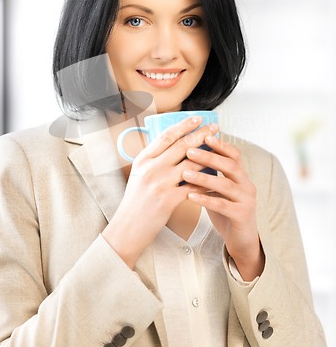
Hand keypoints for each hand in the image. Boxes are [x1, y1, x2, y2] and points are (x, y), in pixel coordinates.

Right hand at [102, 117, 218, 267]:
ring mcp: (159, 183)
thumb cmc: (135, 201)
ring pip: (190, 164)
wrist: (127, 228)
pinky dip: (206, 181)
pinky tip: (216, 177)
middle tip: (215, 127)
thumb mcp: (138, 175)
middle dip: (201, 134)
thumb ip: (153, 160)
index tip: (197, 119)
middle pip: (181, 145)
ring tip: (220, 149)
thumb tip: (173, 145)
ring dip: (208, 155)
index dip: (184, 125)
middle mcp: (150, 168)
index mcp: (143, 159)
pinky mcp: (168, 200)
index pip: (166, 136)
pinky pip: (193, 187)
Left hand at [183, 135, 263, 280]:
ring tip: (185, 173)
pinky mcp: (242, 216)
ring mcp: (246, 200)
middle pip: (230, 165)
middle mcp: (247, 185)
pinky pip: (222, 205)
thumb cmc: (225, 210)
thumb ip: (211, 173)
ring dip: (204, 178)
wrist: (241, 239)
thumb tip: (190, 153)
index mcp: (241, 176)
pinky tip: (190, 196)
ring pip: (225, 185)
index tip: (204, 135)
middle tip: (189, 151)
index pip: (234, 154)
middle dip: (209, 157)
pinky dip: (205, 199)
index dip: (220, 144)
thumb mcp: (219, 189)